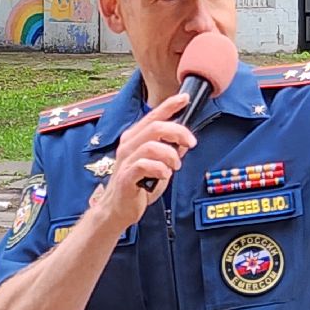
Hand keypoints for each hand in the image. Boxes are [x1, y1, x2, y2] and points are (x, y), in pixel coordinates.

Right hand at [96, 92, 195, 227]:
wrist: (118, 210)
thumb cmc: (137, 186)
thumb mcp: (158, 165)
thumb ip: (169, 151)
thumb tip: (185, 140)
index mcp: (135, 138)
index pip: (153, 116)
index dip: (170, 105)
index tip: (185, 99)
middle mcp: (129, 145)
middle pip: (156, 127)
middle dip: (178, 132)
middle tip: (191, 143)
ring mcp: (126, 160)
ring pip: (151, 145)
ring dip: (170, 155)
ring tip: (175, 166)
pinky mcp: (126, 176)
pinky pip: (144, 165)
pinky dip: (159, 169)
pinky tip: (163, 175)